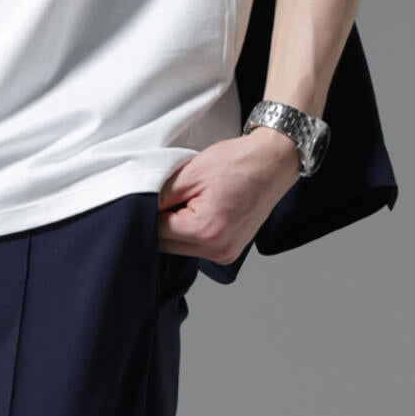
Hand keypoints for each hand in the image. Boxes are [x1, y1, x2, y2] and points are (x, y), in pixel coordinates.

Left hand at [156, 130, 300, 262]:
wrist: (273, 162)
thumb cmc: (238, 163)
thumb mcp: (190, 173)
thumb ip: (161, 195)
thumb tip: (140, 208)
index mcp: (205, 231)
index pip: (156, 232)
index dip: (147, 211)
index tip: (146, 195)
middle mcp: (218, 250)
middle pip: (167, 245)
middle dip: (161, 222)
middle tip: (168, 196)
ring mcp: (226, 254)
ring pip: (181, 248)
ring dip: (176, 228)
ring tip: (187, 200)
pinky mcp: (231, 250)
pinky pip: (198, 247)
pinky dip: (191, 231)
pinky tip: (197, 209)